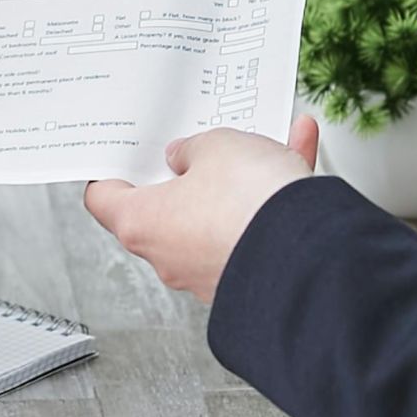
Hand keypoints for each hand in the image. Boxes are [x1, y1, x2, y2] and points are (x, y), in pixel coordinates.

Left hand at [85, 118, 319, 302]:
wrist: (312, 255)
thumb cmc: (249, 204)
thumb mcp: (217, 147)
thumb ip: (194, 148)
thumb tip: (187, 157)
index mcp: (143, 224)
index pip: (104, 200)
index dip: (110, 172)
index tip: (121, 156)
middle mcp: (170, 256)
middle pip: (163, 208)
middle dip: (183, 174)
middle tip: (197, 146)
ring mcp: (207, 270)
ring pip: (217, 214)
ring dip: (238, 180)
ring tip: (264, 143)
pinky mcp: (249, 273)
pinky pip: (255, 226)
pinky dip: (273, 197)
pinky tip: (298, 153)